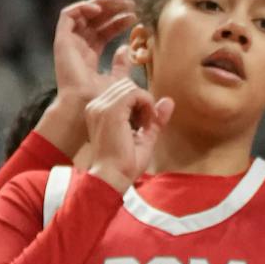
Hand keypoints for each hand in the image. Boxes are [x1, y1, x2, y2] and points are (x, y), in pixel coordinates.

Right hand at [35, 0, 136, 155]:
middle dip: (113, 7)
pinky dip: (83, 7)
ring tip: (120, 2)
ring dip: (101, 3)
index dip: (119, 19)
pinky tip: (100, 10)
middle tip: (131, 3)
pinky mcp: (62, 41)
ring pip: (82, 12)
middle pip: (94, 18)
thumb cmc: (100, 98)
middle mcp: (78, 46)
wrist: (84, 105)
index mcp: (89, 54)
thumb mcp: (118, 77)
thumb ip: (122, 63)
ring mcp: (69, 43)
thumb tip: (127, 48)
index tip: (136, 15)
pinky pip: (67, 16)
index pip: (104, 29)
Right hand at [85, 77, 172, 193]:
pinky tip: (146, 123)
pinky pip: (136, 93)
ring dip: (146, 103)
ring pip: (133, 88)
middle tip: (146, 125)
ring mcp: (102, 107)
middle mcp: (96, 106)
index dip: (140, 103)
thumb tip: (168, 100)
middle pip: (128, 86)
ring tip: (145, 125)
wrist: (112, 177)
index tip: (143, 124)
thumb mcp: (144, 137)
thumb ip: (155, 118)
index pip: (124, 91)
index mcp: (98, 111)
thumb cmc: (124, 163)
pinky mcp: (112, 111)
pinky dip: (147, 104)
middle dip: (143, 101)